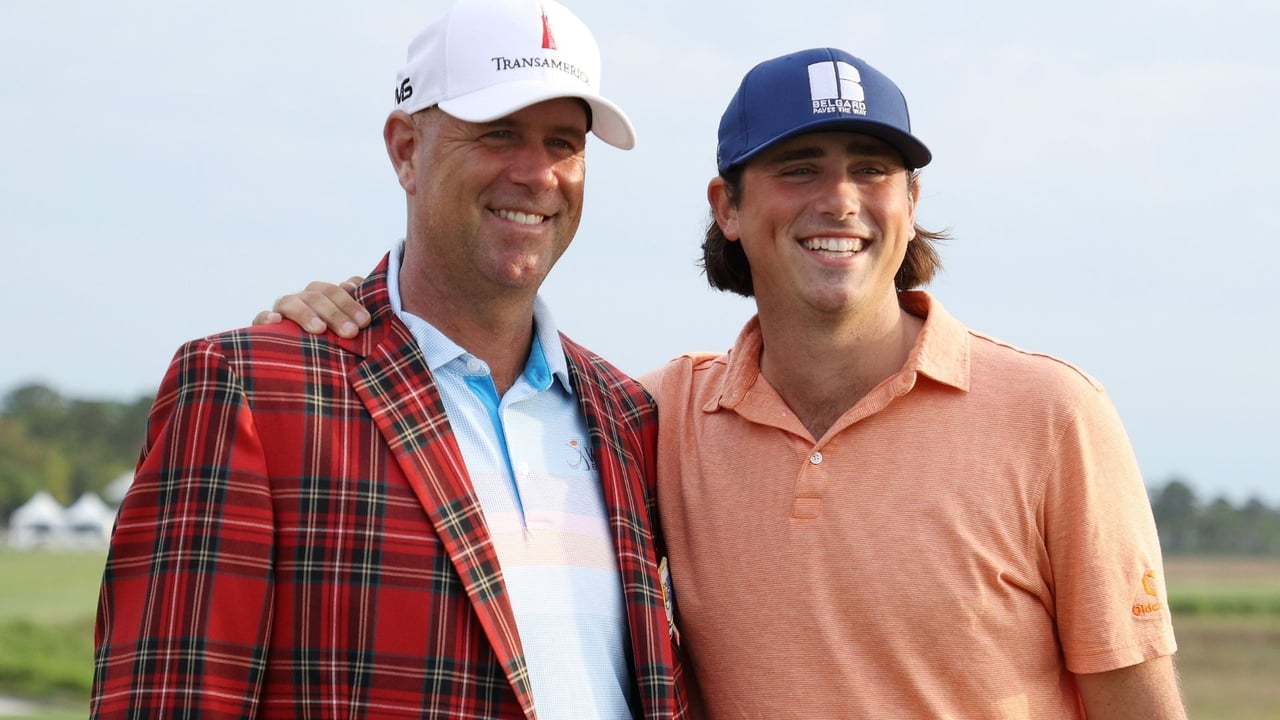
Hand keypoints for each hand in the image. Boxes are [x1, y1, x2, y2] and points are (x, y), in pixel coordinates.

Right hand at [252, 276, 370, 337]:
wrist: (297, 363)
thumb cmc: (330, 340)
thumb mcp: (346, 324)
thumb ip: (354, 303)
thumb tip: (357, 282)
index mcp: (320, 296)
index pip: (334, 291)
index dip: (350, 303)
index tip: (365, 321)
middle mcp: (301, 300)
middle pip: (315, 296)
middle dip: (335, 313)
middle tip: (351, 332)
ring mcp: (281, 312)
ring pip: (289, 303)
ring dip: (305, 314)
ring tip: (320, 329)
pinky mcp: (262, 328)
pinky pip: (260, 318)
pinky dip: (266, 317)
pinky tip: (276, 322)